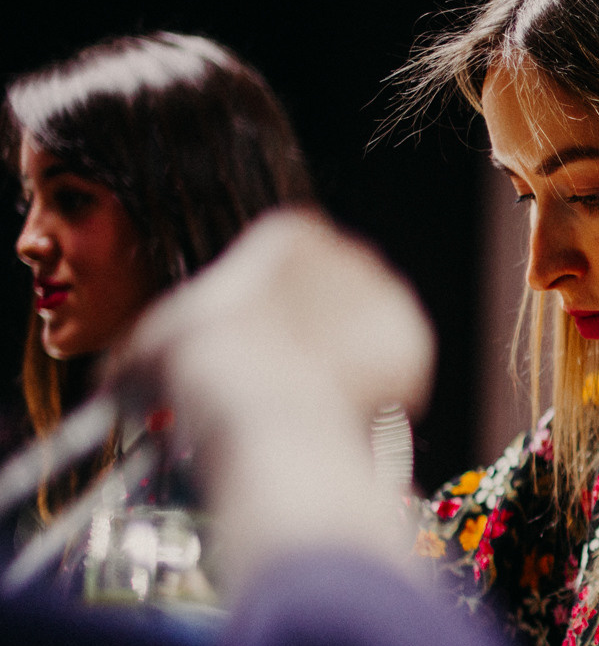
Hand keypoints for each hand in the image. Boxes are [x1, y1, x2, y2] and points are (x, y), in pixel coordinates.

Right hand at [110, 209, 431, 423]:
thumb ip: (164, 341)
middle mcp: (351, 253)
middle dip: (316, 338)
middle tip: (287, 382)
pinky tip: (344, 413)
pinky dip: (375, 395)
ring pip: (365, 336)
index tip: (263, 346)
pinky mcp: (415, 343)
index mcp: (293, 232)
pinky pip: (397, 372)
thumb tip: (136, 371)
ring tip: (311, 403)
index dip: (276, 314)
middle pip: (334, 300)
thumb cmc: (205, 366)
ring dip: (345, 366)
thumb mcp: (158, 339)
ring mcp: (388, 297)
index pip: (292, 266)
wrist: (263, 406)